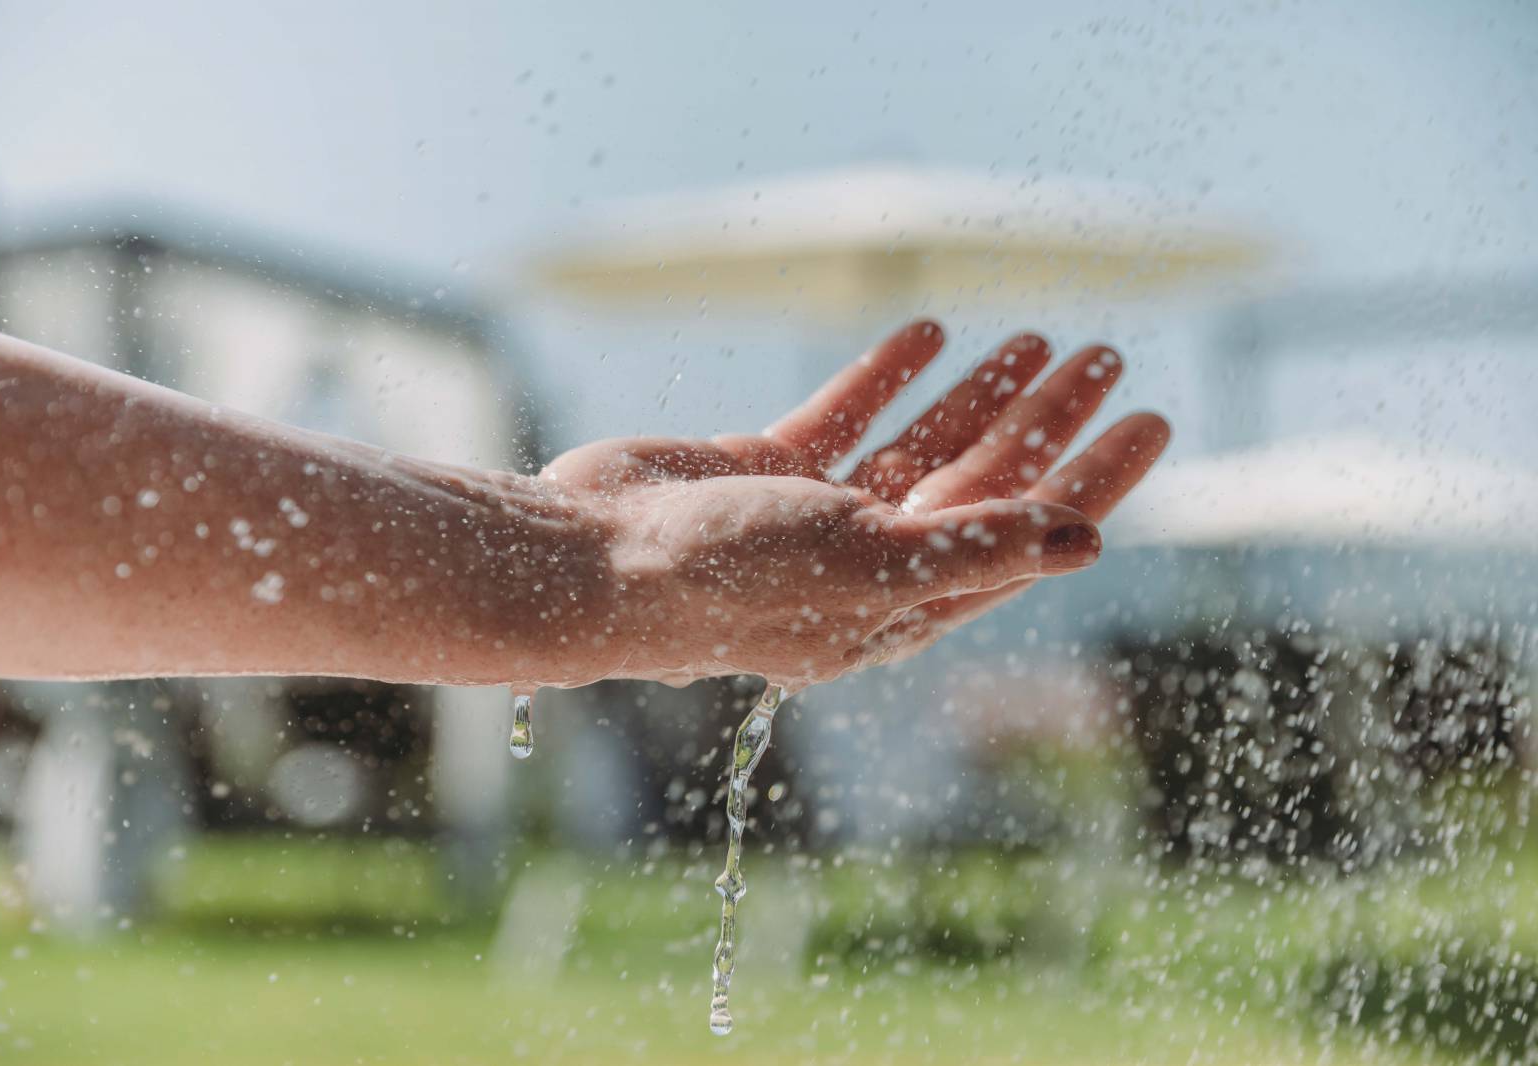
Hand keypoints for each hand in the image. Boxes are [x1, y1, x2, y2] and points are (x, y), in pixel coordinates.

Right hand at [540, 321, 1168, 689]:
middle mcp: (867, 564)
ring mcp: (813, 519)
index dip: (1092, 478)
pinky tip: (928, 334)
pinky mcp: (763, 474)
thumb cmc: (722, 575)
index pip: (1025, 536)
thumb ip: (976, 547)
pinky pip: (843, 419)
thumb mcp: (865, 562)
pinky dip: (887, 378)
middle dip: (1047, 422)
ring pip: (920, 447)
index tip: (1148, 418)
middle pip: (983, 484)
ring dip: (979, 394)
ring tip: (1036, 336)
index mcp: (903, 604)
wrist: (586, 557)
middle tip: (1106, 355)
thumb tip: (1087, 541)